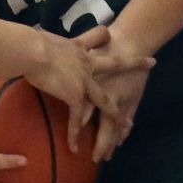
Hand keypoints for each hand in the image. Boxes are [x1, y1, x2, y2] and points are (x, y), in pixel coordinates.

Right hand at [24, 26, 153, 155]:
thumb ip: (54, 44)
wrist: (32, 52)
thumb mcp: (49, 40)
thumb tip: (43, 39)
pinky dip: (74, 133)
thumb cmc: (35, 44)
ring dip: (114, 115)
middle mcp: (87, 65)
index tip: (116, 35)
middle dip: (134, 63)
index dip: (105, 37)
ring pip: (104, 101)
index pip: (99, 37)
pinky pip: (77, 118)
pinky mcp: (75, 95)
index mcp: (80, 50)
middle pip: (116, 64)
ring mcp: (85, 81)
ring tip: (124, 126)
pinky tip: (75, 146)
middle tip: (151, 63)